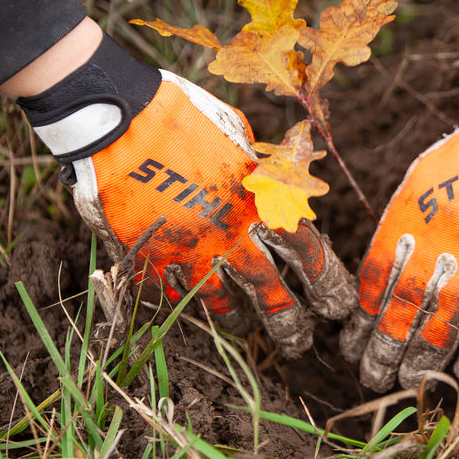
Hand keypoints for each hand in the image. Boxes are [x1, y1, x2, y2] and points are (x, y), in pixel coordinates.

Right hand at [64, 70, 354, 356]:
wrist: (119, 116)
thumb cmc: (183, 114)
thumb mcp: (238, 134)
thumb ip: (258, 170)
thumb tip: (275, 184)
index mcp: (260, 202)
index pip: (309, 253)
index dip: (329, 284)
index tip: (338, 305)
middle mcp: (229, 233)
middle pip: (270, 291)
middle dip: (289, 323)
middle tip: (299, 343)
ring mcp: (186, 250)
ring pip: (218, 302)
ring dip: (234, 317)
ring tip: (242, 326)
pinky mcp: (145, 257)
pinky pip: (164, 293)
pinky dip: (174, 298)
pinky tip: (181, 302)